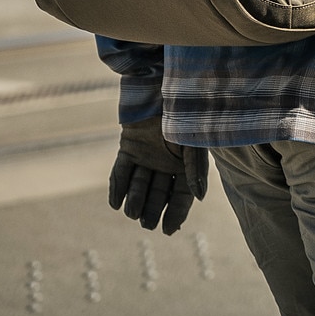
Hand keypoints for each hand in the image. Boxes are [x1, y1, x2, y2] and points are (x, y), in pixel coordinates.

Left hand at [107, 116, 208, 234]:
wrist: (160, 85)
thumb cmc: (184, 112)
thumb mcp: (193, 143)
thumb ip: (196, 169)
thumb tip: (199, 198)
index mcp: (185, 164)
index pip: (181, 195)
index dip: (175, 213)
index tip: (167, 230)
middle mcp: (166, 163)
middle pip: (158, 194)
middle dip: (153, 210)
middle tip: (146, 224)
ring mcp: (146, 156)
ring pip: (139, 185)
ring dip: (135, 201)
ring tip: (132, 213)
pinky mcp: (128, 148)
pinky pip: (121, 171)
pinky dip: (117, 187)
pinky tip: (115, 203)